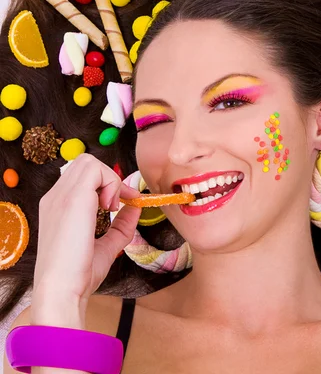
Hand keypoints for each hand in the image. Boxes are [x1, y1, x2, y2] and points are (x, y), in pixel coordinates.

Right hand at [31, 154, 140, 327]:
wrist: (63, 289)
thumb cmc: (79, 274)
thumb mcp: (106, 245)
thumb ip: (121, 225)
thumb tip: (135, 209)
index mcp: (58, 207)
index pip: (83, 177)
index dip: (107, 184)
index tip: (122, 204)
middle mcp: (56, 197)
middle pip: (84, 163)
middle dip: (108, 177)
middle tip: (117, 204)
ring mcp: (61, 195)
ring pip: (88, 161)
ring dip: (109, 179)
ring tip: (112, 206)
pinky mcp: (72, 198)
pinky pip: (95, 169)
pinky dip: (111, 183)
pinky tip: (111, 207)